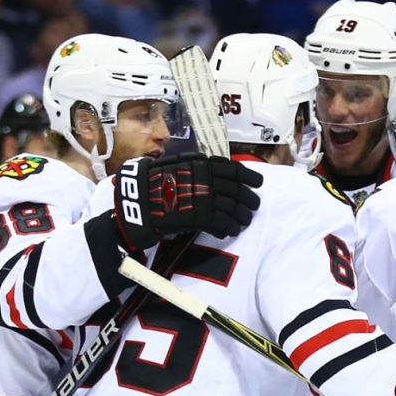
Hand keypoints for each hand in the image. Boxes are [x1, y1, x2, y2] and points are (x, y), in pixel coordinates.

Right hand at [114, 153, 262, 249]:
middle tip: (254, 205)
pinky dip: (229, 228)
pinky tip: (230, 231)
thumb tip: (221, 175)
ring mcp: (203, 198)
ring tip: (244, 221)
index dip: (249, 176)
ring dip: (242, 216)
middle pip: (237, 190)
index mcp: (202, 164)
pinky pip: (222, 223)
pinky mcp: (199, 217)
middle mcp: (205, 179)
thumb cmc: (155, 182)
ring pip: (233, 208)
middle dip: (249, 199)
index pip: (233, 169)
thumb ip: (200, 169)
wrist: (137, 199)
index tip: (258, 182)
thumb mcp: (178, 166)